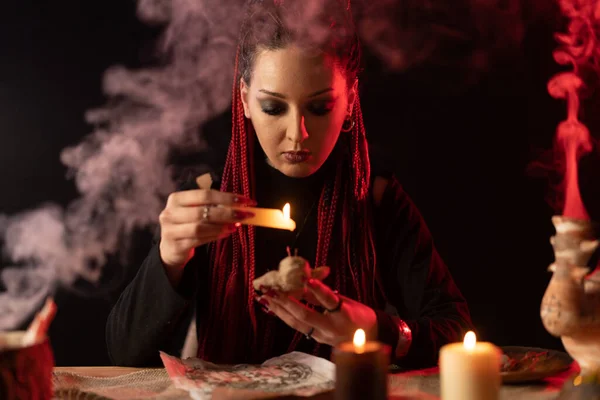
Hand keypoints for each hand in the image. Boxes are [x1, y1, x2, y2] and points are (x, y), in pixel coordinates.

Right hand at [158, 189, 255, 268]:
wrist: (170, 249)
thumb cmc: (187, 225)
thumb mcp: (195, 212)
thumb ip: (213, 207)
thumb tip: (239, 206)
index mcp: (177, 199)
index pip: (205, 194)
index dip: (227, 197)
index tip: (246, 201)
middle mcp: (170, 212)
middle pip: (203, 210)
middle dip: (228, 212)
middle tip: (245, 215)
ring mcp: (170, 230)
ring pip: (200, 227)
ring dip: (221, 226)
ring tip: (235, 226)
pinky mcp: (176, 246)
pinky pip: (199, 240)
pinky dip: (214, 236)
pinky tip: (225, 234)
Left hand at [256, 279, 377, 346]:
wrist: (368, 341)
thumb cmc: (358, 315)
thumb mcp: (345, 301)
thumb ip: (323, 295)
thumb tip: (303, 283)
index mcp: (344, 315)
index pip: (329, 301)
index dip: (318, 290)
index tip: (305, 279)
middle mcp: (332, 328)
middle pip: (305, 316)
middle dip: (285, 302)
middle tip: (270, 290)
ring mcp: (322, 336)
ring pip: (297, 324)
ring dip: (279, 310)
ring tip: (265, 298)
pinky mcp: (317, 340)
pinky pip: (298, 327)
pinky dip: (284, 316)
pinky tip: (274, 308)